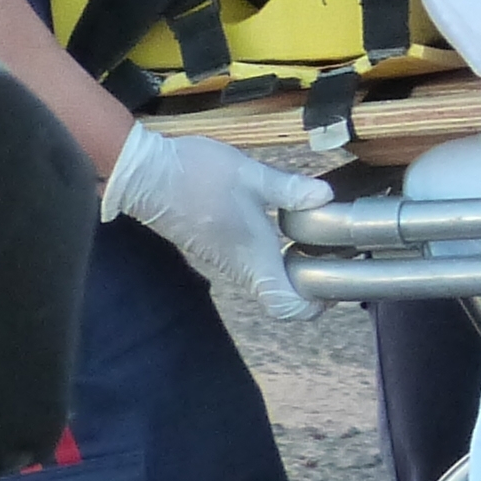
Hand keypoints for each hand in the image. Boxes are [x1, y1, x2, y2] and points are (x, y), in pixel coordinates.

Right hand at [102, 123, 332, 322]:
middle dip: (310, 285)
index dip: (315, 305)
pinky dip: (274, 255)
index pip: (286, 307)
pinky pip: (253, 264)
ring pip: (266, 280)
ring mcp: (225, 259)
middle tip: (334, 254)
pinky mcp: (216, 246)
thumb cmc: (197, 176)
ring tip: (317, 237)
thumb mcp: (252, 175)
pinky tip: (285, 224)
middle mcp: (239, 268)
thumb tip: (326, 197)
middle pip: (279, 298)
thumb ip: (290, 188)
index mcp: (253, 257)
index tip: (335, 281)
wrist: (145, 173)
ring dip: (292, 268)